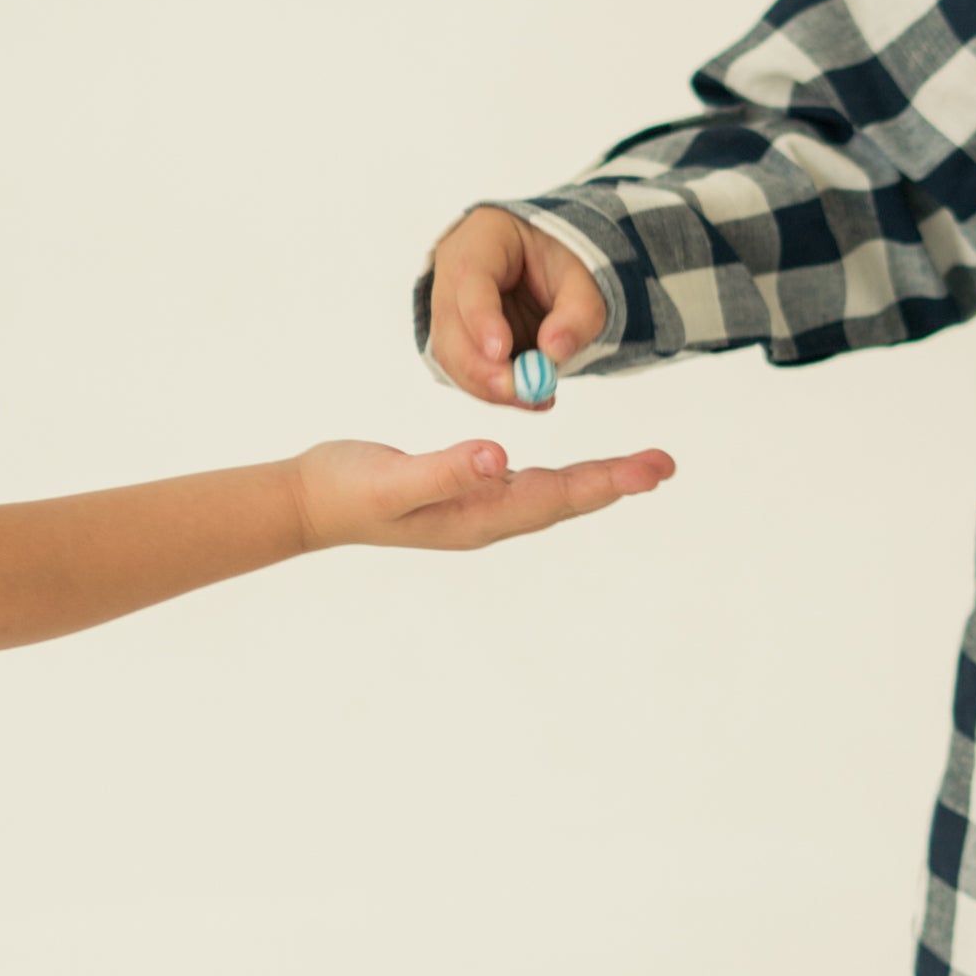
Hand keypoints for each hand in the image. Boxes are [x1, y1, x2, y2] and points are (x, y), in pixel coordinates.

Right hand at [293, 431, 672, 553]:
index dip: (606, 482)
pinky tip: (574, 474)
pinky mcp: (464, 492)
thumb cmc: (347, 488)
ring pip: (551, 494)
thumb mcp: (393, 479)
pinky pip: (527, 487)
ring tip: (640, 469)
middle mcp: (486, 516)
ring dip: (596, 482)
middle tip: (666, 465)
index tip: (651, 470)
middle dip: (617, 481)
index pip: (556, 496)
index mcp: (477, 514)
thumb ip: (445, 469)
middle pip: (564, 498)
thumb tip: (499, 459)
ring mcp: (476, 507)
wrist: (309, 502)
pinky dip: (561, 478)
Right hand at [427, 205, 609, 408]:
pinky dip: (492, 390)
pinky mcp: (455, 340)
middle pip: (451, 322)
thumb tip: (553, 352)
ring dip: (488, 385)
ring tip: (536, 397)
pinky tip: (528, 396)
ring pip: (450, 354)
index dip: (481, 317)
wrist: (547, 269)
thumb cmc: (561, 264)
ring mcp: (448, 307)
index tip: (502, 352)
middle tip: (520, 390)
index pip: (470, 276)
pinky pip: (462, 371)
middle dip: (481, 366)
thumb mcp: (584, 278)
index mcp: (482, 238)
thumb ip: (578, 312)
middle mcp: (453, 271)